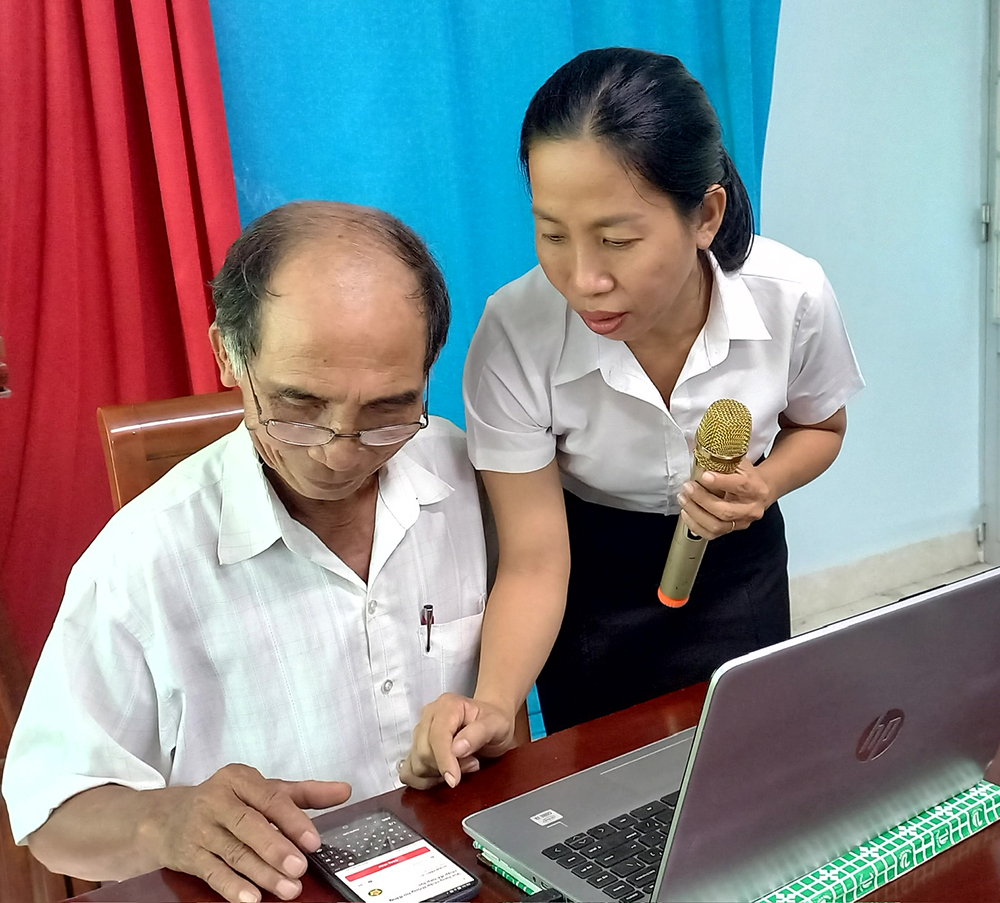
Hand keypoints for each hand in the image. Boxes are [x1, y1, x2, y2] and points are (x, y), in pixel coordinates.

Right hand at [145, 763, 350, 902]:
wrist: (165, 817)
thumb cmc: (225, 802)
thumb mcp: (262, 790)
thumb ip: (304, 793)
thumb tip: (344, 791)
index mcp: (239, 779)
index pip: (270, 798)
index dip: (293, 821)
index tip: (313, 842)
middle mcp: (217, 800)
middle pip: (250, 826)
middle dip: (276, 849)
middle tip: (300, 869)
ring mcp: (200, 828)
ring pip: (235, 853)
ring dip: (263, 874)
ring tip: (288, 889)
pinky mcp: (189, 855)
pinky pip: (213, 873)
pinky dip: (232, 887)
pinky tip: (251, 898)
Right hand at [399, 693, 518, 789]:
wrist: (490, 723)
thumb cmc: (494, 721)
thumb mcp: (497, 725)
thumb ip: (478, 734)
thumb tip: (457, 749)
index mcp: (447, 705)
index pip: (437, 736)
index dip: (444, 760)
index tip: (454, 779)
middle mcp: (429, 716)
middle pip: (424, 752)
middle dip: (446, 767)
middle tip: (471, 764)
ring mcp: (420, 732)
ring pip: (416, 764)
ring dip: (437, 774)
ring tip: (461, 766)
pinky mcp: (416, 748)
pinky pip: (408, 772)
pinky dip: (423, 781)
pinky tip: (441, 776)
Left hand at [677, 459, 772, 539]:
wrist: (761, 491)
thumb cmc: (746, 475)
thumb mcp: (739, 462)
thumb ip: (723, 458)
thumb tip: (697, 449)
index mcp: (755, 488)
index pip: (739, 486)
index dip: (720, 481)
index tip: (704, 476)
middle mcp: (751, 508)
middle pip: (725, 510)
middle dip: (702, 499)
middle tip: (688, 487)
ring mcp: (742, 522)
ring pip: (717, 525)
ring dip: (695, 512)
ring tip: (683, 499)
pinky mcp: (732, 531)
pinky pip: (711, 534)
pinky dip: (695, 525)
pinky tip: (686, 513)